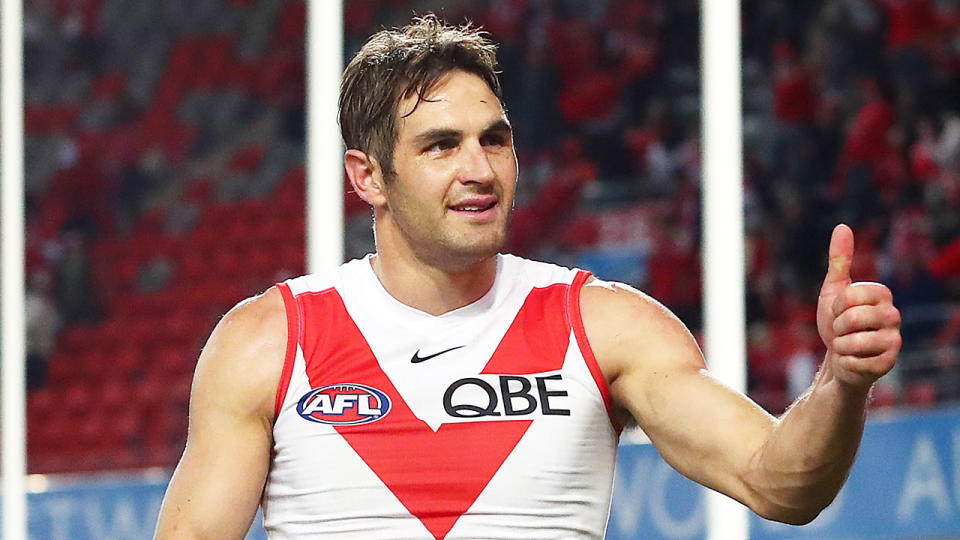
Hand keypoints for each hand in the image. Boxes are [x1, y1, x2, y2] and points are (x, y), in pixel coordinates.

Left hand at [816, 224, 901, 388]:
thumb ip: (839, 260)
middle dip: (837, 327)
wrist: (838, 356)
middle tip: (842, 330)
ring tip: (846, 345)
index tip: (839, 310)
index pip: (850, 295)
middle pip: (853, 318)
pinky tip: (852, 360)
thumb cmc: (837, 321)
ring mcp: (894, 340)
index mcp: (881, 294)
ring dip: (840, 346)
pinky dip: (845, 361)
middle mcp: (894, 315)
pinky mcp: (889, 363)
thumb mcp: (833, 289)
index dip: (836, 306)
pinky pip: (856, 361)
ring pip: (855, 342)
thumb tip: (842, 226)